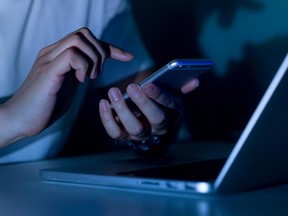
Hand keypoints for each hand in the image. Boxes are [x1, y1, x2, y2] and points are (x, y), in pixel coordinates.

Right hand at [0, 27, 132, 146]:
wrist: (20, 120)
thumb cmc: (45, 105)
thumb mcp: (69, 85)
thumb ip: (79, 73)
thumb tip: (93, 68)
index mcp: (58, 55)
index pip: (87, 40)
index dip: (111, 47)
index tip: (128, 57)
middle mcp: (52, 52)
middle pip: (84, 33)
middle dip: (100, 52)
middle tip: (96, 74)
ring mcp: (49, 60)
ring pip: (78, 40)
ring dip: (92, 59)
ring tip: (88, 78)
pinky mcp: (48, 72)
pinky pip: (71, 55)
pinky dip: (82, 66)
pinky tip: (79, 80)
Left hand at [99, 78, 198, 142]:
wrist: (148, 123)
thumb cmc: (159, 104)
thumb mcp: (172, 95)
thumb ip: (181, 88)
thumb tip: (194, 81)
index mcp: (172, 113)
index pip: (169, 105)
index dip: (159, 95)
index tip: (148, 85)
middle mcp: (159, 127)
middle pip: (154, 118)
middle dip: (143, 103)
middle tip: (131, 87)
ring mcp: (141, 133)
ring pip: (134, 127)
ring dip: (122, 109)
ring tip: (113, 92)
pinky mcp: (125, 136)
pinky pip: (115, 132)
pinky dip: (107, 119)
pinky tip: (103, 103)